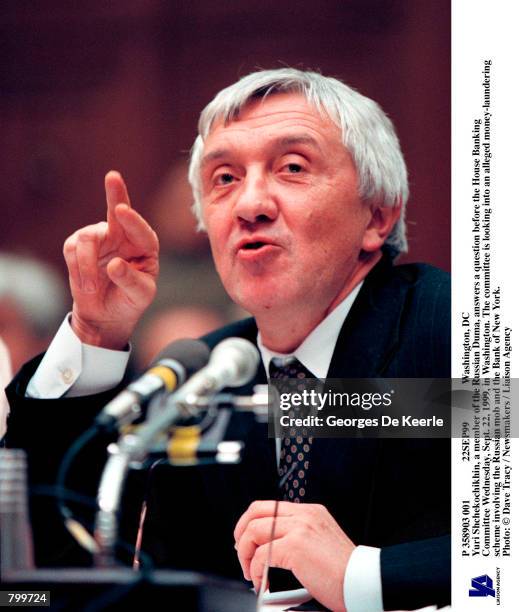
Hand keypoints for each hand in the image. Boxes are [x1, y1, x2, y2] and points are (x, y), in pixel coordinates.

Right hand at [63, 171, 158, 348]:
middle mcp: (123, 236)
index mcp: (145, 245)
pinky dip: (77, 271)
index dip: (131, 220)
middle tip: (113, 176)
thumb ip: (130, 280)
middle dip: (115, 193)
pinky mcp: (77, 244)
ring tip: (91, 288)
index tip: (121, 210)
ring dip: (86, 266)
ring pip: (87, 238)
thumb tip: (114, 265)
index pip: (141, 230)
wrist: (106, 314)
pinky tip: (85, 284)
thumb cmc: (129, 301)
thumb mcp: (139, 296)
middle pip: (117, 211)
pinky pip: (72, 250)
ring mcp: (100, 237)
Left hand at [234, 501, 355, 611]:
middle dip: (241, 532)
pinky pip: (262, 555)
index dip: (251, 523)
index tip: (247, 542)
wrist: (364, 581)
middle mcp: (304, 515)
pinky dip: (257, 571)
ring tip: (252, 573)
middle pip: (256, 511)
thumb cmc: (346, 572)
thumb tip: (271, 549)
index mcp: (310, 512)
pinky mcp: (295, 546)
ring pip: (254, 530)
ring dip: (246, 555)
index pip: (269, 506)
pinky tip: (263, 583)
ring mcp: (299, 528)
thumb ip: (298, 538)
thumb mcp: (321, 543)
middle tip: (242, 553)